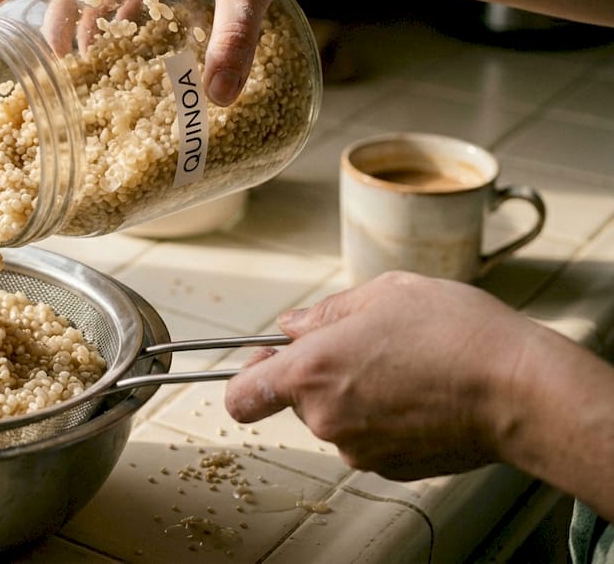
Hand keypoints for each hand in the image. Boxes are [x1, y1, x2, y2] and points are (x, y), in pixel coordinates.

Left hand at [224, 271, 540, 479]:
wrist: (520, 391)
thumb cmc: (456, 334)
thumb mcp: (385, 293)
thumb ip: (327, 312)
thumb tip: (295, 326)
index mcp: (312, 372)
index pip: (241, 396)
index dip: (249, 376)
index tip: (270, 359)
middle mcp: (326, 419)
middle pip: (296, 401)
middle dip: (320, 375)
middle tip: (368, 346)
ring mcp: (359, 449)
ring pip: (336, 419)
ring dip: (356, 396)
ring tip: (406, 367)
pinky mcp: (392, 468)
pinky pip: (371, 439)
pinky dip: (385, 419)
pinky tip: (422, 394)